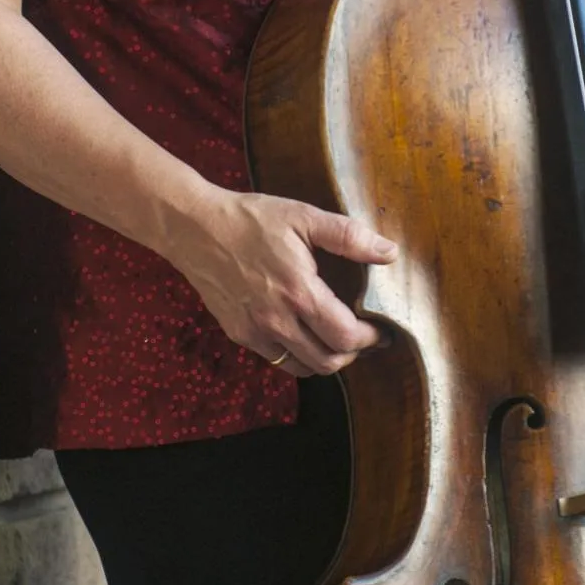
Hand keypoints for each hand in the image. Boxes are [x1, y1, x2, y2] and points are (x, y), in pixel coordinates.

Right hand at [168, 188, 396, 376]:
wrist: (195, 228)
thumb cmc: (251, 219)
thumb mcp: (303, 216)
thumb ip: (348, 237)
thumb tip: (390, 253)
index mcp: (298, 292)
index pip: (346, 337)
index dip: (371, 338)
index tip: (382, 329)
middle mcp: (277, 320)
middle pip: (328, 361)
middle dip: (353, 353)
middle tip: (364, 336)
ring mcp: (255, 331)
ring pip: (303, 367)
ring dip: (327, 358)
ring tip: (337, 337)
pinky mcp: (239, 334)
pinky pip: (278, 359)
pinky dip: (298, 354)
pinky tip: (304, 332)